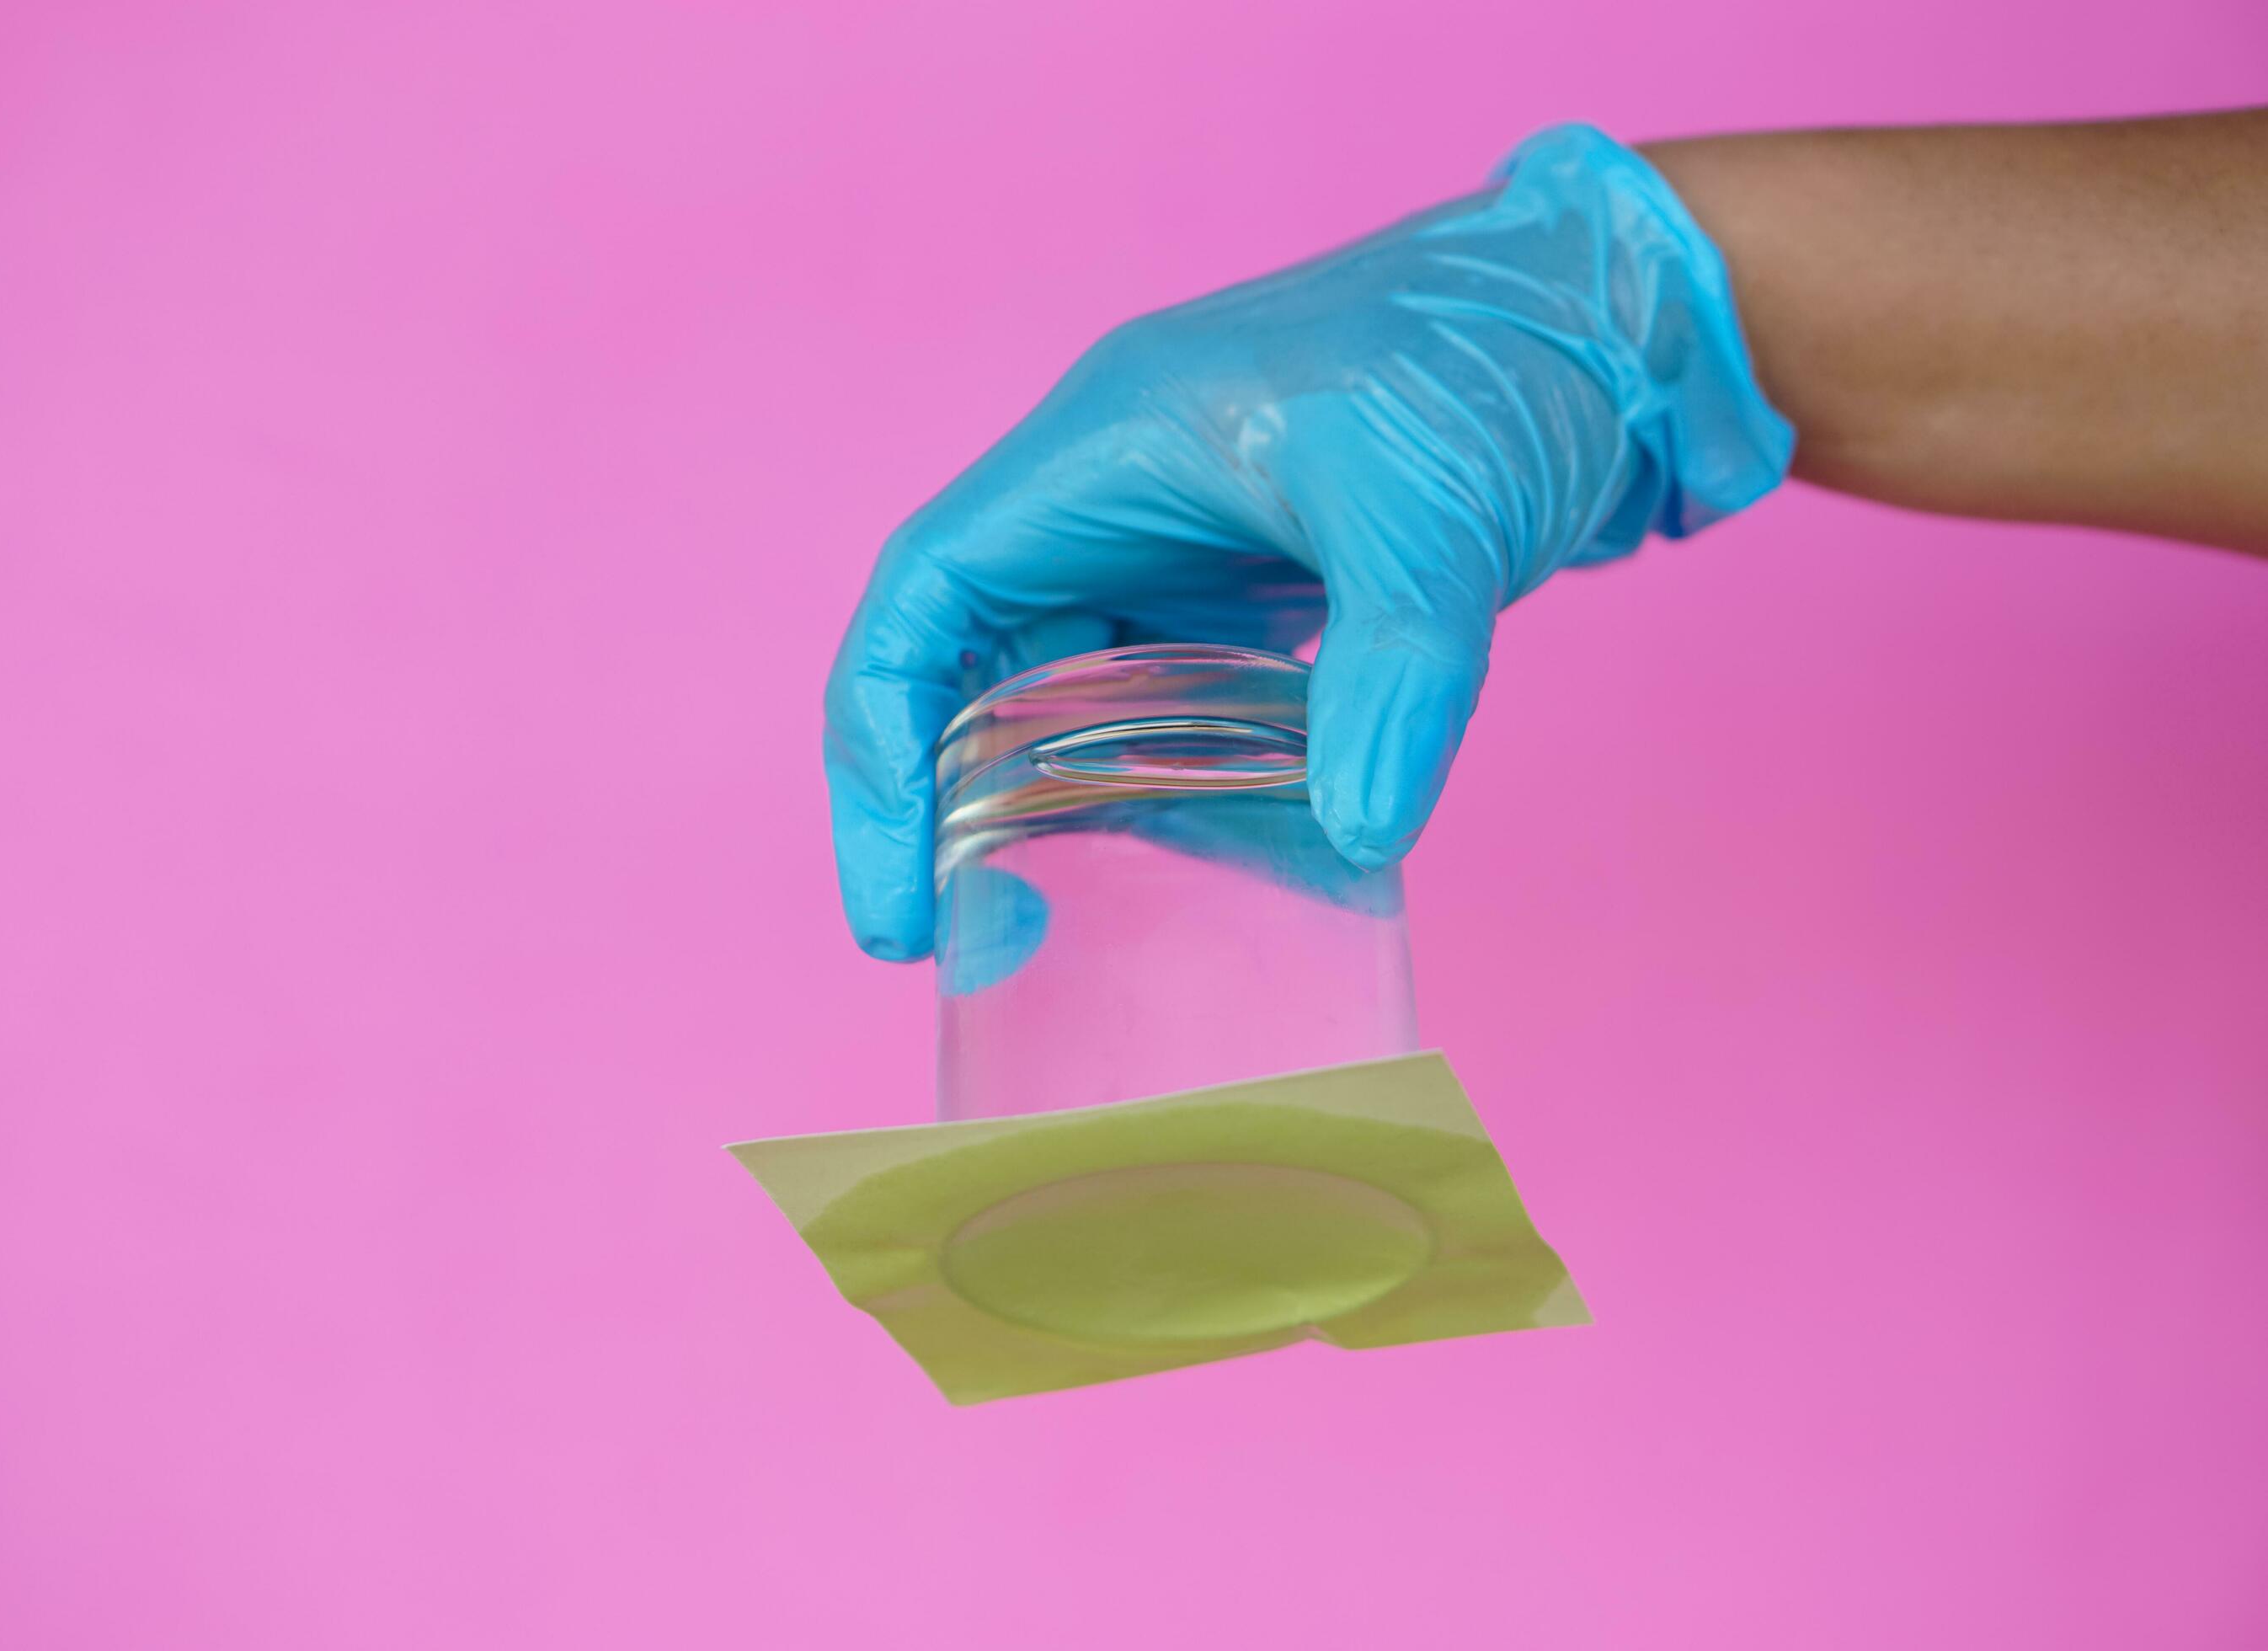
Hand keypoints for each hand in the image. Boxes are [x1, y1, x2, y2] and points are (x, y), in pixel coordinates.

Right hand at [825, 124, 1791, 959]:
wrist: (1613, 317)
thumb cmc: (1494, 354)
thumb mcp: (1435, 512)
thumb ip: (1395, 675)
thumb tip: (1362, 836)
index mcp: (1099, 450)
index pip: (924, 601)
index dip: (883, 749)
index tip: (899, 892)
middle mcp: (1117, 499)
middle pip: (972, 661)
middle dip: (949, 802)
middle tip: (967, 942)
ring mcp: (1187, 546)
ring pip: (1071, 692)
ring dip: (1056, 802)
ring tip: (1059, 929)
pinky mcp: (1258, 590)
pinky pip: (1175, 706)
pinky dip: (1170, 786)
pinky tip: (1196, 870)